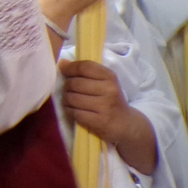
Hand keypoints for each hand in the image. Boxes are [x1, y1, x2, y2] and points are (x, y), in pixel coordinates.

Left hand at [59, 58, 157, 173]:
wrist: (125, 124)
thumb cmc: (111, 100)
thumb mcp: (105, 82)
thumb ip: (85, 72)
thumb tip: (62, 63)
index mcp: (110, 77)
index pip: (84, 67)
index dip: (70, 68)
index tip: (64, 70)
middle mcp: (109, 90)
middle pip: (75, 83)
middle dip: (67, 86)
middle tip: (69, 90)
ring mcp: (104, 107)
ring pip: (72, 98)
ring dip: (66, 99)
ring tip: (70, 100)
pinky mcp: (99, 122)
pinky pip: (74, 113)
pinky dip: (69, 111)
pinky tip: (74, 110)